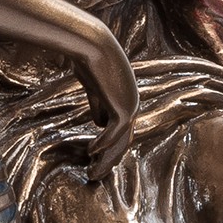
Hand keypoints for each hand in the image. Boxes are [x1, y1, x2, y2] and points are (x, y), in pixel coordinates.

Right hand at [72, 27, 138, 180]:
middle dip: (108, 160)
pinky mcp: (123, 104)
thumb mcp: (94, 88)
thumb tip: (99, 123)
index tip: (92, 162)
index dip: (107, 149)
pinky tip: (90, 152)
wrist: (94, 46)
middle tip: (95, 176)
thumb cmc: (90, 61)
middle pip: (123, 140)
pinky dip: (103, 143)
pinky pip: (114, 131)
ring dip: (106, 158)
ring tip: (93, 173)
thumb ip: (98, 105)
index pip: (119, 131)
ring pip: (120, 140)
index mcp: (125, 100)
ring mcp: (130, 104)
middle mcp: (131, 103)